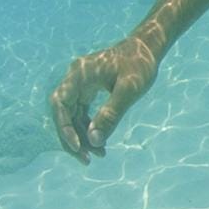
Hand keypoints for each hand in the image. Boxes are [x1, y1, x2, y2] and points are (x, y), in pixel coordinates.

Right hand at [49, 37, 159, 163]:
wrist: (146, 48)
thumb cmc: (139, 64)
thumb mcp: (129, 89)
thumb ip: (111, 113)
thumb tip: (94, 139)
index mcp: (79, 74)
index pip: (61, 105)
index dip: (65, 128)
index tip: (77, 147)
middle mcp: (74, 79)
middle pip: (63, 114)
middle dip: (72, 138)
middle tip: (87, 160)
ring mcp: (79, 85)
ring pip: (72, 116)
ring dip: (82, 136)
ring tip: (99, 155)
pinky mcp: (87, 91)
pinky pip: (81, 113)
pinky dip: (88, 128)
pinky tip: (100, 142)